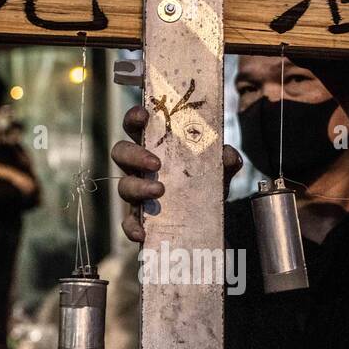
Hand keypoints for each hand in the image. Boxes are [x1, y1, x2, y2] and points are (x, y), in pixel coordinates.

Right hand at [111, 105, 242, 243]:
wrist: (207, 219)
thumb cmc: (202, 183)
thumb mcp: (216, 169)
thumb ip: (224, 160)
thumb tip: (228, 155)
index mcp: (152, 146)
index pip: (135, 126)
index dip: (134, 117)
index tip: (143, 116)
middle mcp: (138, 168)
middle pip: (120, 153)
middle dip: (135, 155)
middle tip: (156, 163)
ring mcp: (136, 193)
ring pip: (123, 187)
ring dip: (138, 188)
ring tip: (159, 191)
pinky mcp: (138, 219)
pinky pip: (128, 223)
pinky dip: (132, 227)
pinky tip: (143, 232)